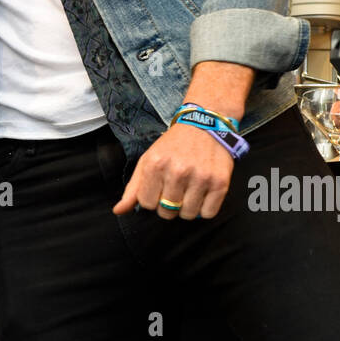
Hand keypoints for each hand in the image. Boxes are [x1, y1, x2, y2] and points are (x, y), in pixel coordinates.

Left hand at [112, 121, 234, 221]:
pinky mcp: (220, 182)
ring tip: (189, 189)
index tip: (159, 188)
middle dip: (169, 204)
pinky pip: (208, 213)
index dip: (152, 199)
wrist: (205, 125)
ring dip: (188, 207)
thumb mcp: (148, 160)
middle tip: (176, 188)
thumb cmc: (174, 145)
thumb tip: (119, 211)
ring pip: (188, 215)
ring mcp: (200, 177)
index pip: (147, 204)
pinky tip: (203, 192)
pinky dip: (205, 208)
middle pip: (167, 212)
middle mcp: (178, 171)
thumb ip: (133, 188)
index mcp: (155, 165)